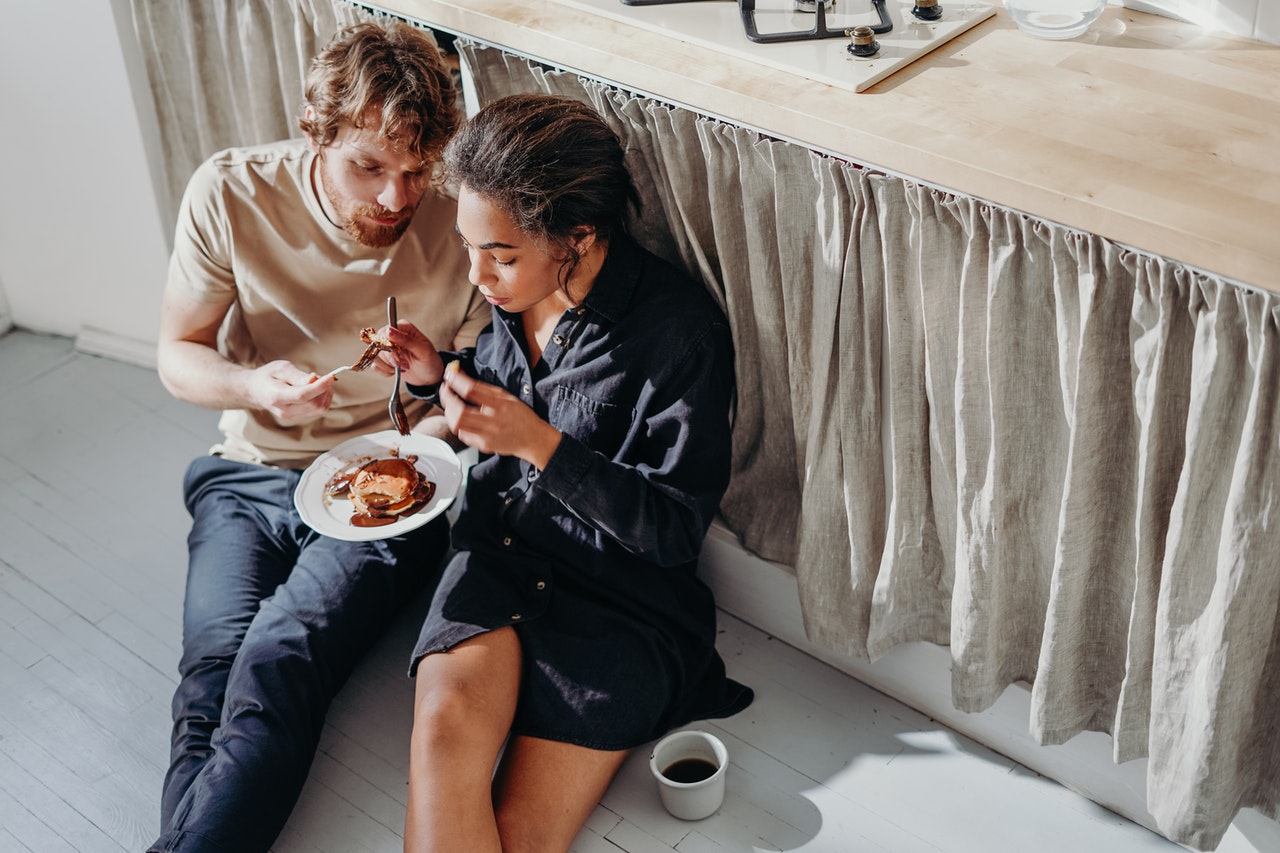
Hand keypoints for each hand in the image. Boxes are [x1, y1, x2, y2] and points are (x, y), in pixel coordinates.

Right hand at [248, 359, 334, 421]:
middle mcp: (284, 410)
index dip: (320, 386)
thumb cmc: (268, 376)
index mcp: (276, 396)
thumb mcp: (280, 368)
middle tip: (320, 376)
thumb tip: (314, 380)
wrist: (256, 390)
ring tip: (317, 382)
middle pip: (314, 403)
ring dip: (325, 394)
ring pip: (319, 409)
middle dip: (324, 389)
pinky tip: (317, 390)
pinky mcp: (298, 417)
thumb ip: (297, 376)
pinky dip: (323, 399)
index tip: (331, 377)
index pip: (303, 395)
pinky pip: (318, 410)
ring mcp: (292, 416)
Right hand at [371, 322, 443, 385]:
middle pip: (378, 344)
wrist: (429, 376)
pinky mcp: (384, 359)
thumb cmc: (430, 360)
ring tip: (403, 368)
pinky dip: (385, 371)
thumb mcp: (423, 350)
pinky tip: (396, 372)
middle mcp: (392, 335)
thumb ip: (407, 340)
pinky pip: (375, 365)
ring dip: (388, 366)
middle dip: (390, 358)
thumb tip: (389, 331)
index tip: (398, 357)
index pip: (385, 331)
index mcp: (403, 328)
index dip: (389, 346)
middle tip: (404, 365)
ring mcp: (387, 347)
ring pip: (374, 355)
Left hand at [440, 368, 561, 468]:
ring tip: (450, 403)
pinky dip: (456, 424)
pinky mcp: (483, 446)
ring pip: (457, 425)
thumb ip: (484, 389)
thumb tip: (462, 378)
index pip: (472, 391)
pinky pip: (462, 435)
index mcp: (500, 405)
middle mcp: (493, 422)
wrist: (533, 439)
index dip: (456, 382)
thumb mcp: (506, 397)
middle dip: (447, 398)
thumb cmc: (520, 416)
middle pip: (460, 412)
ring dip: (449, 412)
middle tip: (445, 390)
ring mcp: (487, 436)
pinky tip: (459, 417)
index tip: (449, 375)